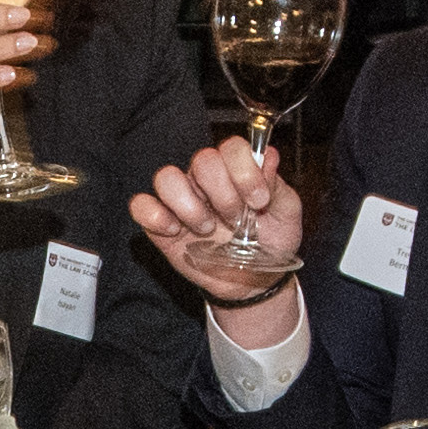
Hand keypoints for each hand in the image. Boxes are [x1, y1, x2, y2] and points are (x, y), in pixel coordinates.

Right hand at [128, 135, 306, 306]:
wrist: (255, 281)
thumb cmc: (271, 243)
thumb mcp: (286, 214)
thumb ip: (277, 186)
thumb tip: (267, 157)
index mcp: (237, 170)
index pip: (232, 147)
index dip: (245, 170)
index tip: (259, 200)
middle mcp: (207, 180)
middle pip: (202, 160)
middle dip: (223, 194)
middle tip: (235, 220)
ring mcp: (181, 200)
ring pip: (166, 177)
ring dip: (190, 205)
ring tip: (207, 229)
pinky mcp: (160, 225)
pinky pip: (141, 206)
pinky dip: (154, 215)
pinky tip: (175, 231)